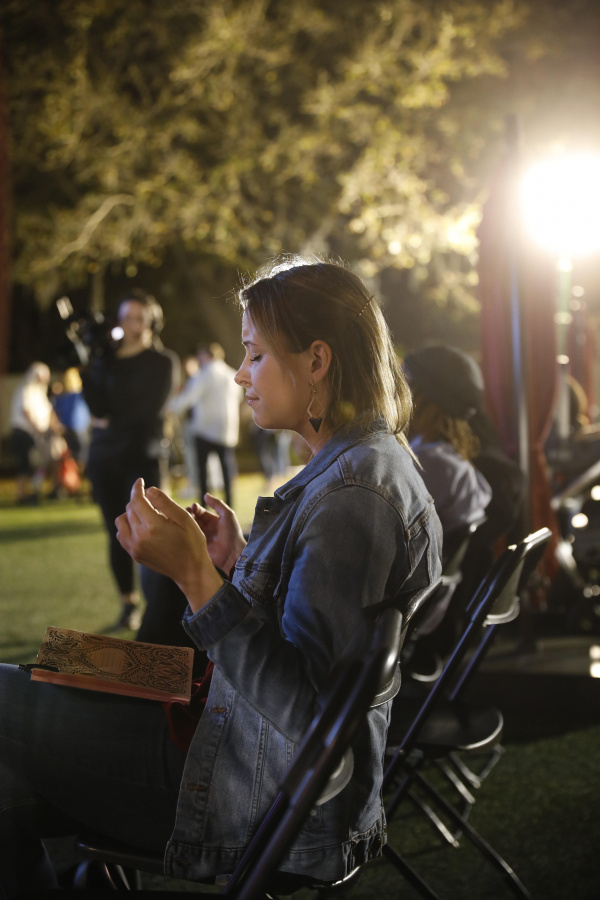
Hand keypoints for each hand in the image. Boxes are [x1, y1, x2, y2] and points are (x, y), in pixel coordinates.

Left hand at [116, 478, 222, 612]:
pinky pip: (122, 535)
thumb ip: (165, 502)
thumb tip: (149, 490)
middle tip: (154, 502)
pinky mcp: (134, 554)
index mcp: (153, 526)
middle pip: (130, 508)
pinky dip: (127, 527)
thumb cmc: (192, 543)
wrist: (190, 570)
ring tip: (146, 514)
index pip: (136, 500)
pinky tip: (140, 527)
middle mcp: (139, 537)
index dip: (137, 488)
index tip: (140, 481)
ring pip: (121, 521)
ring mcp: (134, 547)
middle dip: (139, 500)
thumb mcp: (184, 518)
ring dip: (130, 513)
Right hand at [186, 493, 246, 575]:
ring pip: (190, 527)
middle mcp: (207, 528)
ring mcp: (202, 537)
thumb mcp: (227, 514)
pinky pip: (189, 537)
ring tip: (182, 519)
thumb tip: (206, 495)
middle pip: (194, 519)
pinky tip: (182, 528)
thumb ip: (217, 504)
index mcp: (214, 520)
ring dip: (186, 522)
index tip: (193, 507)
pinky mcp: (198, 545)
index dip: (196, 508)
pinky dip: (185, 532)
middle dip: (189, 514)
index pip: (201, 512)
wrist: (232, 553)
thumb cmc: (232, 533)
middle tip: (186, 512)